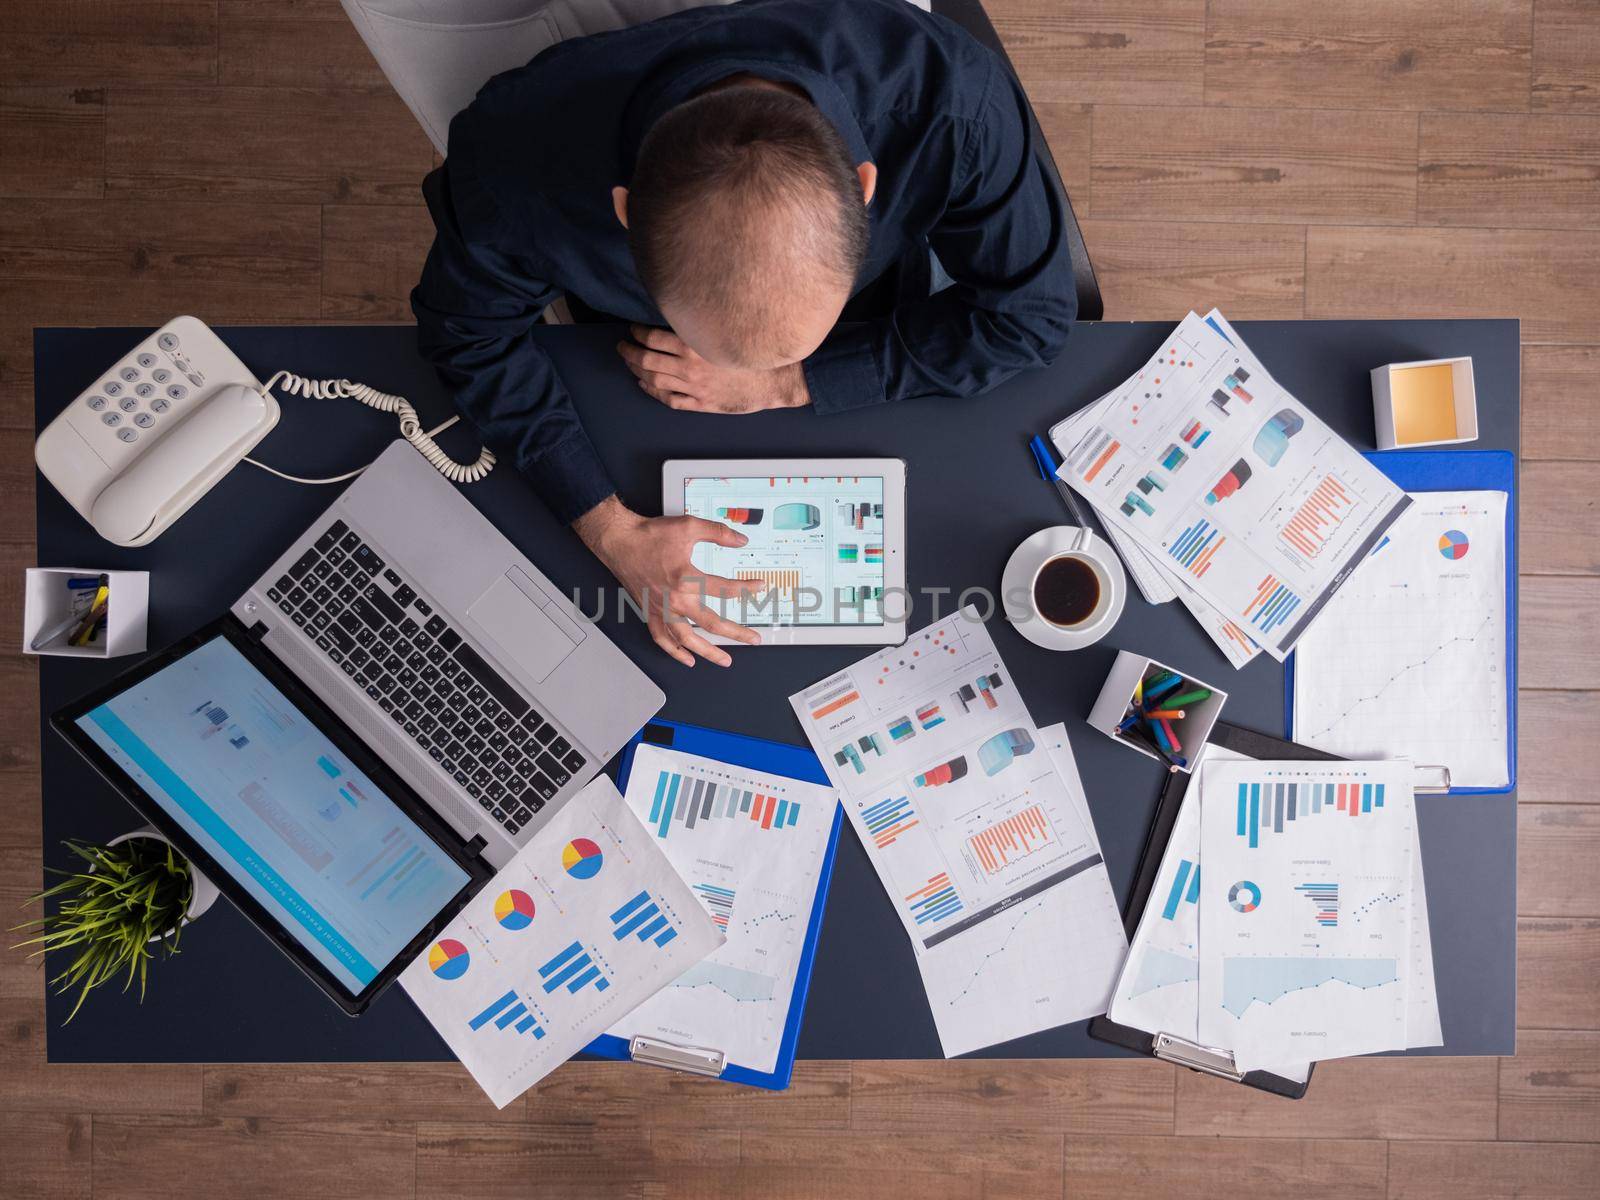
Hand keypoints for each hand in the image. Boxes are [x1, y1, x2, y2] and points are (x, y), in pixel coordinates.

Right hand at [574, 495, 763, 666]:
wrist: (619, 541)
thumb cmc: (649, 535)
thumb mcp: (689, 526)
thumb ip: (718, 533)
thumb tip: (740, 539)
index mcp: (687, 578)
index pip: (725, 589)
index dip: (746, 588)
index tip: (759, 587)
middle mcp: (675, 599)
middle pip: (711, 623)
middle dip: (736, 634)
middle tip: (753, 639)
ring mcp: (662, 609)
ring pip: (687, 639)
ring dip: (708, 652)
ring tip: (724, 660)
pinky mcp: (650, 612)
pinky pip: (662, 639)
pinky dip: (675, 651)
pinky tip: (687, 659)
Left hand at [617, 325, 810, 413]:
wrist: (778, 381)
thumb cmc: (756, 353)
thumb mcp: (727, 331)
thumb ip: (702, 326)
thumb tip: (681, 314)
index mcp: (695, 345)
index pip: (653, 337)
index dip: (638, 333)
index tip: (633, 330)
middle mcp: (690, 367)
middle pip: (647, 360)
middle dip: (629, 352)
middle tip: (622, 347)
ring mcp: (694, 388)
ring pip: (654, 380)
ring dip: (637, 371)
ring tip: (630, 364)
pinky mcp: (701, 403)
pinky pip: (669, 399)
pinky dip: (653, 392)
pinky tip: (646, 386)